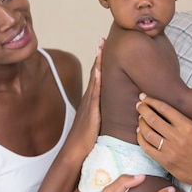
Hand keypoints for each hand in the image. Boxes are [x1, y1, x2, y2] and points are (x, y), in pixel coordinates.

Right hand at [68, 39, 103, 158]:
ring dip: (98, 63)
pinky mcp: (91, 111)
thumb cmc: (86, 140)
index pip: (98, 76)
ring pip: (95, 79)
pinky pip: (95, 93)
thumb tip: (116, 108)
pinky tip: (100, 70)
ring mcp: (89, 103)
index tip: (105, 47)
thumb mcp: (97, 122)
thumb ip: (104, 113)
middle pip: (95, 72)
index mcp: (92, 100)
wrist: (74, 152)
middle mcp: (89, 98)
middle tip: (104, 39)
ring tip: (102, 47)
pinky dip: (97, 80)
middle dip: (99, 56)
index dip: (101, 61)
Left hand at [136, 93, 191, 191]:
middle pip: (153, 119)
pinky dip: (141, 139)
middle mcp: (178, 137)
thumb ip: (186, 119)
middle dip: (143, 109)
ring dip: (141, 123)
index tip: (145, 97)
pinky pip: (147, 148)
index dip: (152, 101)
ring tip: (140, 118)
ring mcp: (170, 151)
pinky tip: (140, 133)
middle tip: (139, 105)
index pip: (165, 109)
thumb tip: (169, 109)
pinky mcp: (165, 162)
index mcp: (188, 127)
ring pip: (148, 133)